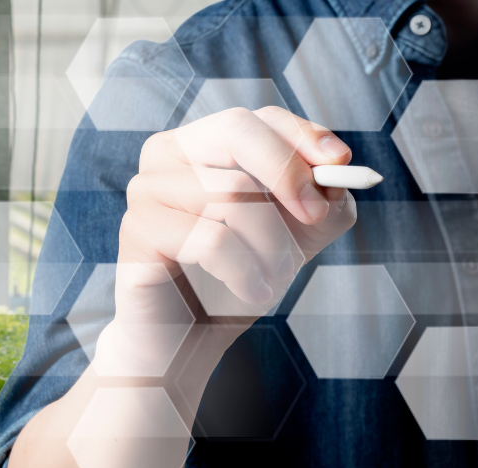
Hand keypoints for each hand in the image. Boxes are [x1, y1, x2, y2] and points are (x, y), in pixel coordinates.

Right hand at [95, 106, 358, 376]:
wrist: (188, 339)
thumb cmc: (234, 278)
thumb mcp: (294, 235)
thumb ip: (324, 200)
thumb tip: (337, 176)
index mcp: (201, 144)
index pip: (258, 119)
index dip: (301, 137)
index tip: (339, 164)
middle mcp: (165, 156)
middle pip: (237, 131)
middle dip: (288, 174)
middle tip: (315, 216)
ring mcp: (146, 190)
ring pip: (230, 193)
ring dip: (270, 244)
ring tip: (273, 279)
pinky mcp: (138, 231)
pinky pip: (211, 238)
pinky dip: (244, 270)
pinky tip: (249, 291)